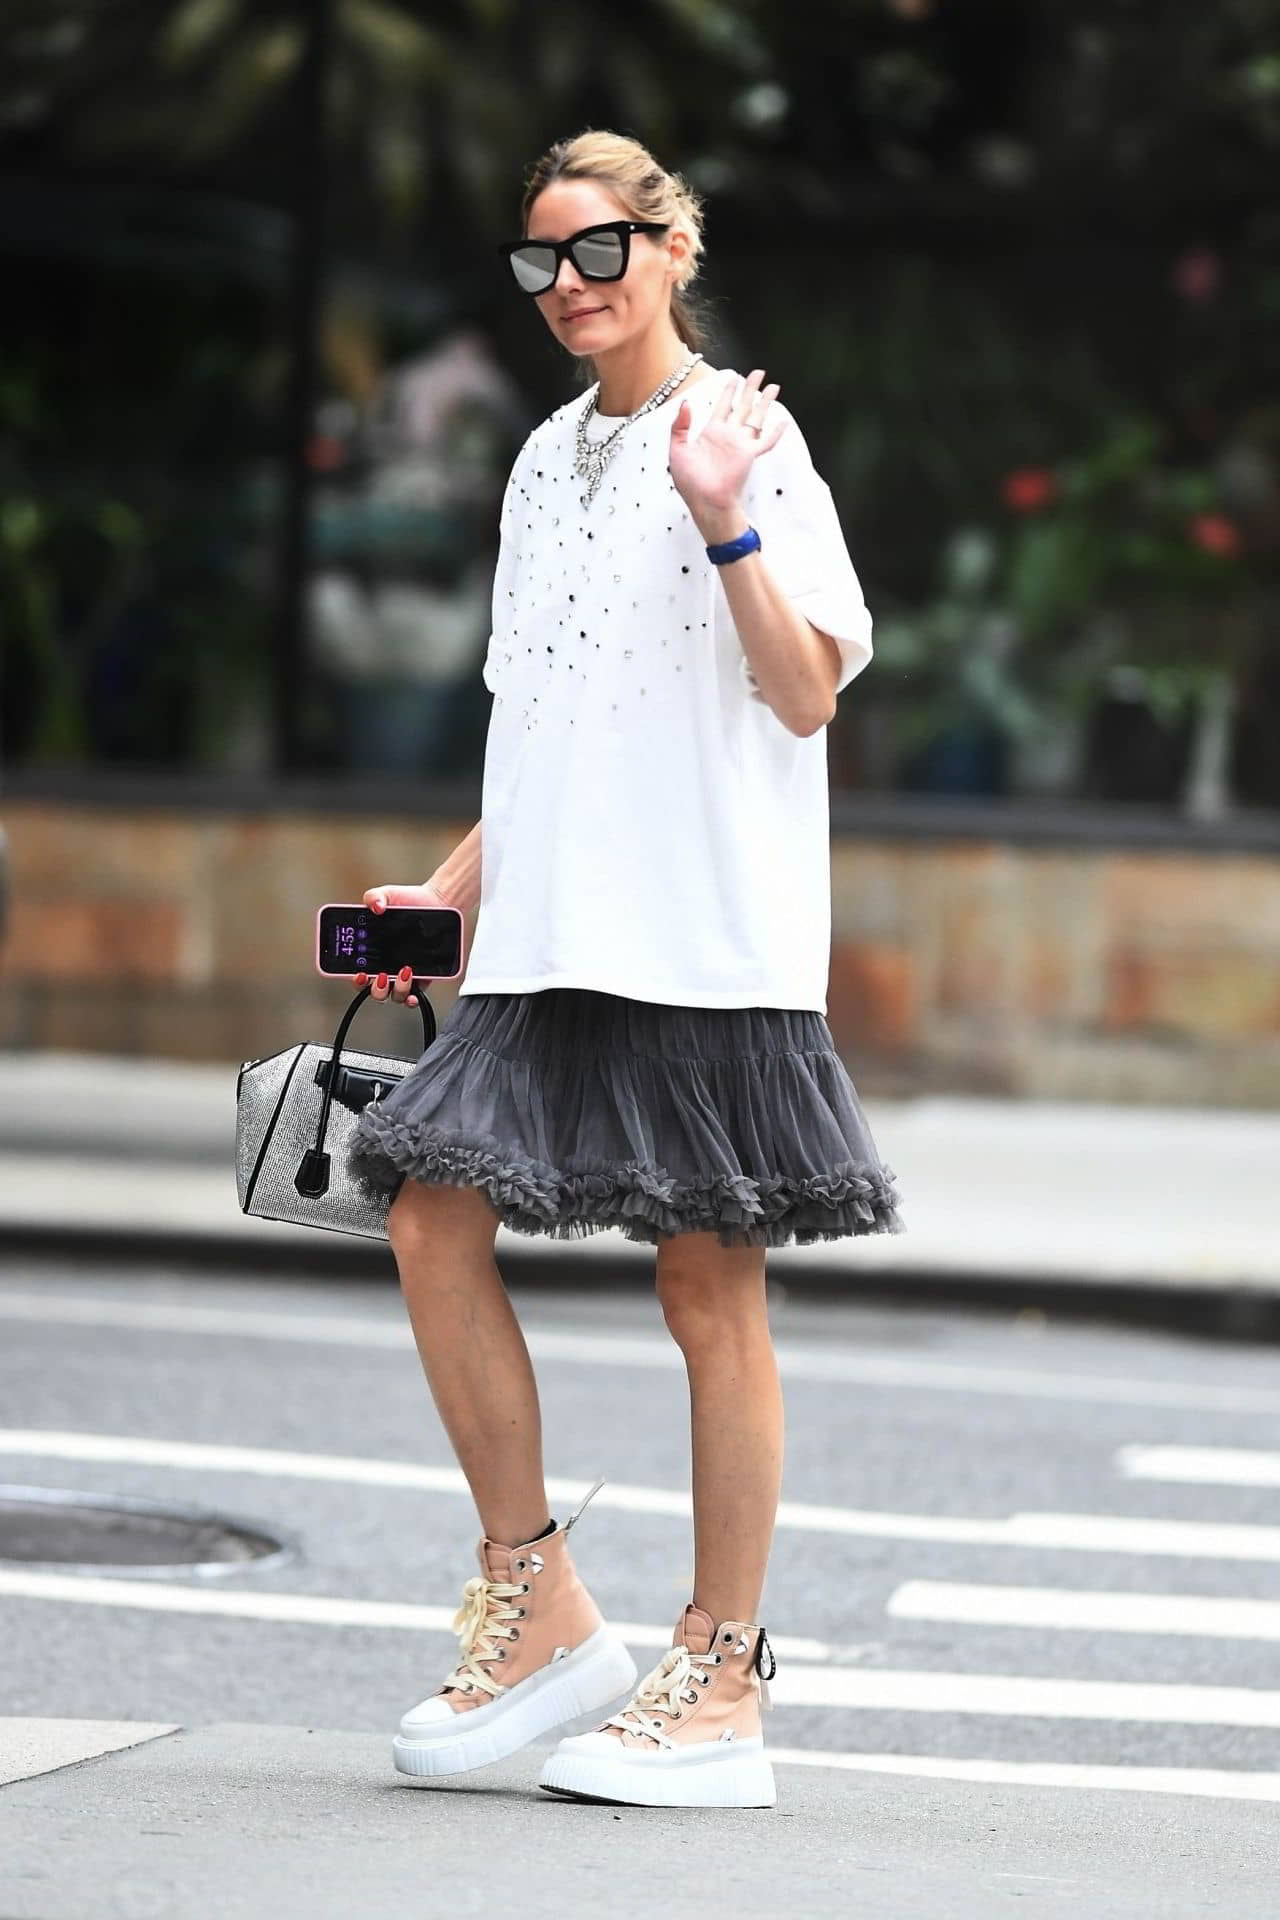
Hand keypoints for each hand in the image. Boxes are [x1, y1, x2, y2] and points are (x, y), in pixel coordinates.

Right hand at [358, 880, 453, 1006]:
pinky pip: (415, 996)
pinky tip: (414, 993)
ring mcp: (405, 975)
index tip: (358, 974)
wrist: (440, 902)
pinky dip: (412, 999)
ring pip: (395, 995)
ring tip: (404, 972)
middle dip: (374, 989)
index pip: (358, 973)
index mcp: (372, 952)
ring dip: (396, 990)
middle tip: (379, 976)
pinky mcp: (424, 978)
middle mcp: (387, 966)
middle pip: (374, 990)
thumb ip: (375, 897)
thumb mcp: (389, 895)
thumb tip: (375, 906)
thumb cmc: (411, 900)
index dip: (355, 979)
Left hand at [668, 367, 785, 537]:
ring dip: (765, 402)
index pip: (723, 406)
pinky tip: (783, 423)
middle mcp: (728, 436)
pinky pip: (765, 442)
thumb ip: (679, 426)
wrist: (704, 501)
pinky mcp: (749, 455)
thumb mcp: (677, 450)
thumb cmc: (690, 482)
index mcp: (711, 433)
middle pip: (743, 406)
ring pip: (756, 417)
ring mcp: (740, 445)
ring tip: (774, 387)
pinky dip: (775, 433)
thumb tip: (685, 403)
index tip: (735, 377)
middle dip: (751, 389)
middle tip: (759, 373)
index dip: (729, 391)